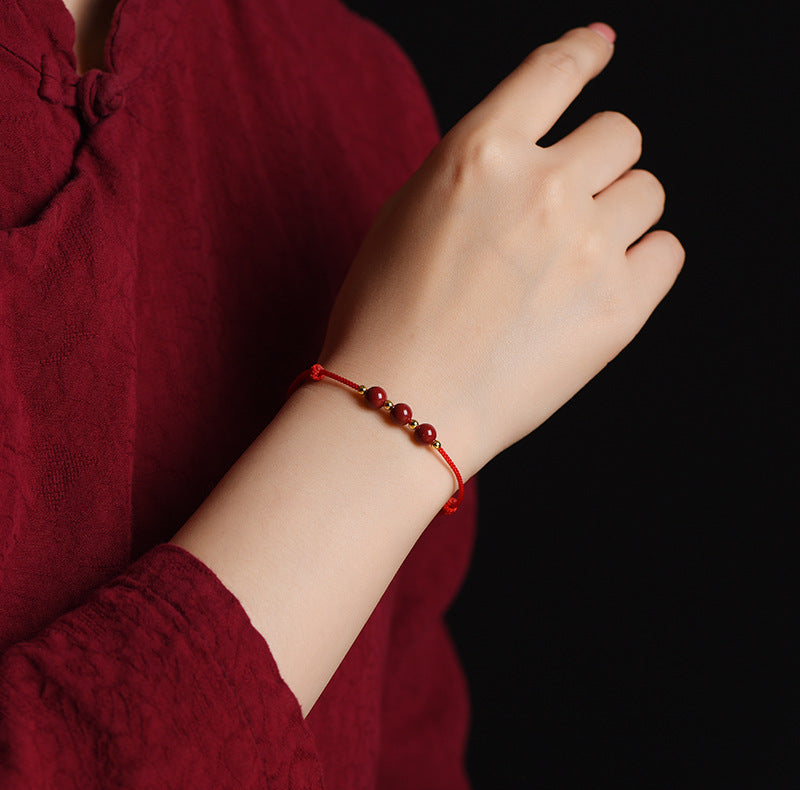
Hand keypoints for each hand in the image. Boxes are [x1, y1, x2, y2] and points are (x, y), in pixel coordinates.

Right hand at [320, 25, 683, 479]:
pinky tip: (599, 287)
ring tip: (572, 259)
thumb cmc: (385, 317)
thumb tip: (527, 155)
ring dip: (617, 213)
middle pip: (621, 134)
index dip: (583, 52)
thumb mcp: (408, 215)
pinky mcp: (619, 309)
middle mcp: (542, 188)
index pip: (555, 71)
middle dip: (597, 162)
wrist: (402, 405)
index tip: (599, 47)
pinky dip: (641, 262)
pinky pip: (667, 252)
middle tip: (565, 206)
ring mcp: (587, 248)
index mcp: (479, 154)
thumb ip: (475, 171)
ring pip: (647, 192)